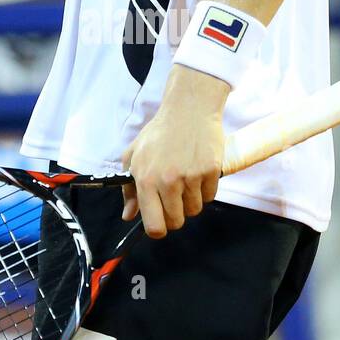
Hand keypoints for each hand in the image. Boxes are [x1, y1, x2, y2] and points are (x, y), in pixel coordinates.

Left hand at [121, 66, 227, 237]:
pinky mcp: (211, 172)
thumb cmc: (158, 134)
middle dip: (175, 214)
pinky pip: (210, 197)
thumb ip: (129, 188)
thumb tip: (128, 216)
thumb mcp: (134, 156)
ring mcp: (191, 177)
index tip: (159, 222)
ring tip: (184, 178)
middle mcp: (168, 181)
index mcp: (146, 179)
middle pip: (176, 222)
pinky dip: (205, 189)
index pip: (154, 225)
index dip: (157, 229)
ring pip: (194, 210)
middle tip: (173, 196)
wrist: (188, 110)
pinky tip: (197, 171)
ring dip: (190, 200)